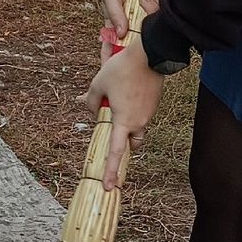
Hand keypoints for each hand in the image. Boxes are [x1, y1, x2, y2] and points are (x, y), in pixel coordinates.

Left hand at [83, 36, 164, 188]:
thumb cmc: (122, 69)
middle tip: (110, 123)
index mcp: (123, 121)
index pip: (116, 153)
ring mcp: (148, 113)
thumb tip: (88, 108)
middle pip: (130, 142)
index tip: (110, 187)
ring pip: (136, 126)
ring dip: (125, 120)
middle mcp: (138, 122)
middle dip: (121, 140)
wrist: (150, 54)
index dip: (112, 171)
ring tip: (115, 96)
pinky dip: (132, 108)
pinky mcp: (153, 104)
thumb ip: (91, 101)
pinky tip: (126, 88)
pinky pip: (141, 113)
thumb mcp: (99, 84)